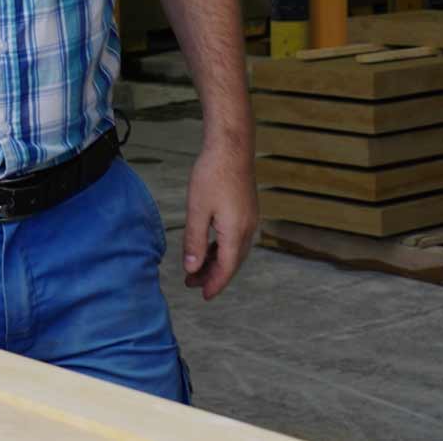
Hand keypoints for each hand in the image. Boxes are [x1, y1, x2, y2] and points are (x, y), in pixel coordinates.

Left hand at [181, 140, 255, 300]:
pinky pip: (237, 239)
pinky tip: (209, 247)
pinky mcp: (247, 210)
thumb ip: (194, 241)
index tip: (203, 295)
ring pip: (235, 251)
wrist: (231, 146)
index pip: (226, 269)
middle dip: (213, 276)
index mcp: (236, 232)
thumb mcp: (197, 210)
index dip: (215, 284)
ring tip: (197, 268)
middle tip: (192, 284)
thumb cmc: (212, 174)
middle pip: (232, 263)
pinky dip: (223, 248)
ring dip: (218, 262)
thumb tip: (192, 268)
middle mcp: (248, 229)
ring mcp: (250, 219)